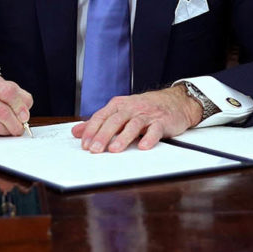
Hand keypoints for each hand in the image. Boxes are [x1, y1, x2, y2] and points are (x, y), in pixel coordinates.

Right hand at [0, 67, 32, 136]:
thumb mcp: (1, 87)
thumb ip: (18, 96)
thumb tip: (24, 114)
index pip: (8, 92)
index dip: (19, 107)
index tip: (25, 116)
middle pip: (2, 111)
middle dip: (15, 123)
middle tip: (20, 128)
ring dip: (6, 130)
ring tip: (9, 129)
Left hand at [71, 84, 202, 152]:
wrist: (175, 101)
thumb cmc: (145, 108)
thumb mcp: (120, 111)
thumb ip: (99, 122)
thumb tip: (77, 132)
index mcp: (119, 105)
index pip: (101, 117)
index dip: (92, 130)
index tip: (85, 144)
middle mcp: (132, 108)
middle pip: (115, 120)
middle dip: (103, 135)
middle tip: (95, 150)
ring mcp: (147, 114)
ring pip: (133, 124)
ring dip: (123, 137)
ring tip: (114, 150)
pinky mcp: (162, 121)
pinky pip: (155, 130)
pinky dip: (149, 138)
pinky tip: (143, 146)